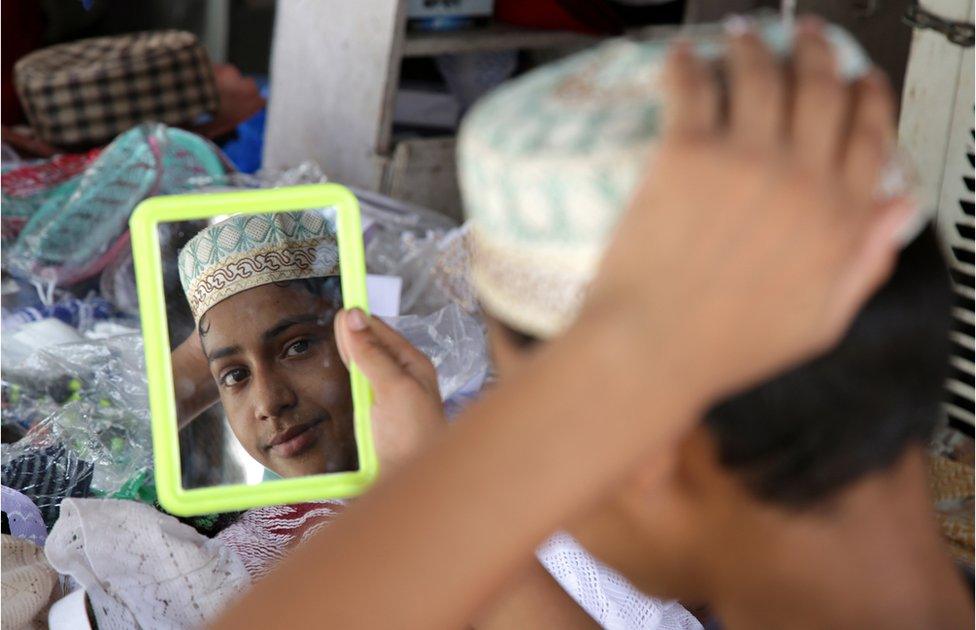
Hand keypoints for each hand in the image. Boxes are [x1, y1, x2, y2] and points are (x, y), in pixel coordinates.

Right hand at [334, 308, 444, 471]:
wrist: (418, 486)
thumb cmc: (415, 436)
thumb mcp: (394, 389)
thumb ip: (372, 355)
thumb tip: (352, 316)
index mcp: (412, 365)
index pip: (380, 330)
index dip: (358, 320)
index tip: (335, 311)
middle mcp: (399, 378)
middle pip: (367, 347)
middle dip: (348, 336)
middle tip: (323, 324)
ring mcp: (384, 399)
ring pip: (358, 369)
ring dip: (342, 358)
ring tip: (323, 342)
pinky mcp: (370, 420)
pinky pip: (352, 393)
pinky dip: (339, 383)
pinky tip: (329, 378)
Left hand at [584, 19, 913, 402]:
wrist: (650, 350)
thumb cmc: (726, 347)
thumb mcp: (819, 323)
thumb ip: (864, 263)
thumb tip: (897, 210)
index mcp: (837, 220)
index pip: (869, 137)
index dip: (867, 99)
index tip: (860, 81)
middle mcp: (799, 179)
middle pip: (821, 90)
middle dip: (817, 52)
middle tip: (805, 35)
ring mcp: (743, 159)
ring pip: (762, 75)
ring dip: (755, 45)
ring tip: (744, 34)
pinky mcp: (685, 152)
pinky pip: (694, 87)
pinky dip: (690, 64)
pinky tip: (685, 55)